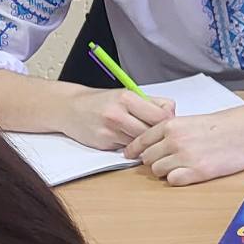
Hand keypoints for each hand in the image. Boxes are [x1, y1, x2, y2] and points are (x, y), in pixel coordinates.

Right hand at [58, 87, 175, 149]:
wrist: (71, 108)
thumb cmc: (101, 101)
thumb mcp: (126, 94)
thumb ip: (151, 103)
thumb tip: (173, 113)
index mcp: (127, 98)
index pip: (161, 116)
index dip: (168, 121)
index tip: (166, 122)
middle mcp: (118, 114)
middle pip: (152, 132)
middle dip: (157, 135)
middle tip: (156, 133)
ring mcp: (110, 130)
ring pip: (141, 143)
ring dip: (144, 142)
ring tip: (138, 134)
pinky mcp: (104, 143)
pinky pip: (127, 148)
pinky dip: (130, 146)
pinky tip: (125, 138)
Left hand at [124, 101, 243, 185]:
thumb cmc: (224, 125)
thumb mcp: (192, 121)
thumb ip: (173, 131)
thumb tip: (156, 145)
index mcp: (171, 125)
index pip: (141, 140)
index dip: (134, 149)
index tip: (130, 155)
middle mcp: (174, 140)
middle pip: (147, 158)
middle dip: (153, 161)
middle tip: (166, 161)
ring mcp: (185, 157)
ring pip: (158, 171)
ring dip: (166, 171)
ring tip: (181, 166)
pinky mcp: (197, 172)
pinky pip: (173, 181)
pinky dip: (177, 179)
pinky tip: (189, 173)